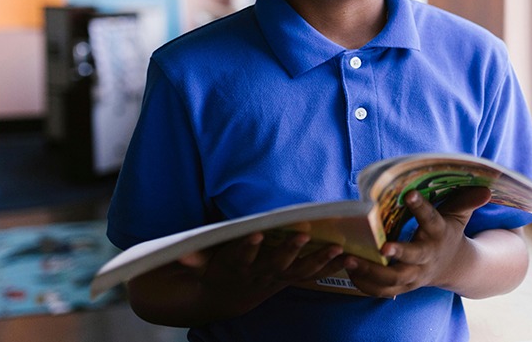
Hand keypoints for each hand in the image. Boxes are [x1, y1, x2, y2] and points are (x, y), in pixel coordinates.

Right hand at [182, 231, 347, 314]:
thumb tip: (181, 254)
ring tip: (337, 249)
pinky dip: (331, 267)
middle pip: (276, 264)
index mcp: (235, 267)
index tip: (255, 235)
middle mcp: (259, 275)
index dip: (247, 248)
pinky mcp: (291, 279)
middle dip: (289, 251)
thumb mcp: (201, 264)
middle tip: (303, 236)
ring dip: (319, 261)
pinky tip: (350, 258)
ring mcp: (278, 279)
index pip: (240, 257)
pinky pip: (314, 275)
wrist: (229, 295)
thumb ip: (194, 257)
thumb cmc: (216, 268)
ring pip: (301, 271)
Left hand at [343, 187, 492, 297]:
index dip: (421, 207)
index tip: (408, 193)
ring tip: (350, 258)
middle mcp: (427, 256)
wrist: (454, 267)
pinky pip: (383, 291)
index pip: (431, 219)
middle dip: (398, 253)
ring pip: (394, 279)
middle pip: (413, 258)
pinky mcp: (404, 286)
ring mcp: (415, 274)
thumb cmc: (449, 233)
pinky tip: (349, 272)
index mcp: (438, 234)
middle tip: (380, 246)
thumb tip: (487, 189)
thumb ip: (466, 201)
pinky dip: (366, 285)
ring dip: (371, 271)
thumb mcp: (459, 216)